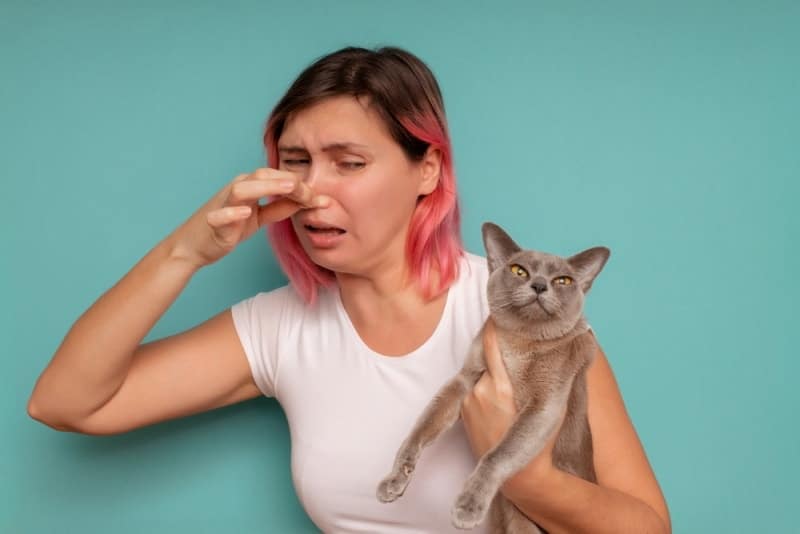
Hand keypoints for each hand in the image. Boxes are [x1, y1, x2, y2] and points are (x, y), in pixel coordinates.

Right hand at [168, 168, 329, 268]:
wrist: (193, 247)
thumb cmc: (226, 228)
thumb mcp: (257, 217)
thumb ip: (278, 208)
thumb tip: (303, 201)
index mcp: (248, 187)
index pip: (275, 177)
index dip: (298, 184)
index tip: (320, 196)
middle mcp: (235, 191)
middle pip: (260, 176)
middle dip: (287, 181)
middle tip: (310, 190)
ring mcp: (222, 205)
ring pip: (241, 189)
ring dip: (265, 187)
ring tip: (288, 189)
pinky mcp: (212, 223)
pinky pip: (220, 215)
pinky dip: (232, 213)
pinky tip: (246, 213)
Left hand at [460, 318, 566, 495]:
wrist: (521, 476)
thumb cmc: (542, 439)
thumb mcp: (551, 402)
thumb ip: (550, 372)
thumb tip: (568, 345)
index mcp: (503, 387)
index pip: (491, 343)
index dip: (494, 325)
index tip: (498, 311)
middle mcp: (482, 390)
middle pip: (486, 355)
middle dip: (496, 346)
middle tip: (507, 331)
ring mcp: (470, 400)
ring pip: (479, 372)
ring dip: (490, 367)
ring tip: (505, 371)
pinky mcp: (464, 409)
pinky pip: (474, 386)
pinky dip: (483, 383)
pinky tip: (496, 391)